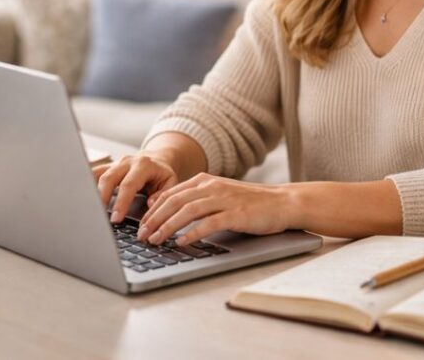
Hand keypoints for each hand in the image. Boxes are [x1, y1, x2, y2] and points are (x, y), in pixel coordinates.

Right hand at [94, 152, 179, 223]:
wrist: (156, 159)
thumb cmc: (162, 175)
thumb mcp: (170, 183)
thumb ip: (162, 195)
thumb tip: (150, 204)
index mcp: (143, 165)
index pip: (128, 185)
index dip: (121, 203)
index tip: (115, 219)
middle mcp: (126, 162)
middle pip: (108, 178)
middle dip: (102, 198)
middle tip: (99, 217)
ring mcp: (115, 163)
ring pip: (98, 175)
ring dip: (92, 192)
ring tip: (88, 210)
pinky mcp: (107, 167)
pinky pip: (93, 174)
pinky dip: (87, 184)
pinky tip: (82, 198)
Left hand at [136, 173, 292, 245]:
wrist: (282, 202)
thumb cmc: (250, 203)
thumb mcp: (219, 195)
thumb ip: (195, 199)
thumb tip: (166, 211)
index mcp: (205, 181)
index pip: (170, 194)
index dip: (152, 210)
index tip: (140, 224)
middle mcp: (212, 187)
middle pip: (174, 201)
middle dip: (154, 219)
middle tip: (142, 235)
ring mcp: (224, 199)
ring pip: (187, 211)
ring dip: (168, 226)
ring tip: (155, 240)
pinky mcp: (236, 213)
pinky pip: (209, 223)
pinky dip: (193, 233)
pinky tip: (181, 242)